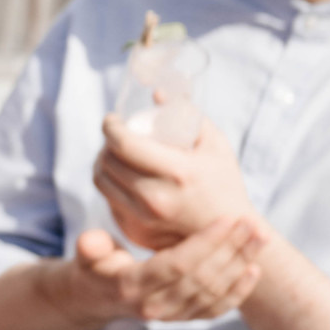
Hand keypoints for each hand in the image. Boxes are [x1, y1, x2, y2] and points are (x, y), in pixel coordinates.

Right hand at [68, 218, 267, 323]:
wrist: (97, 298)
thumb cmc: (95, 266)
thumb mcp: (86, 254)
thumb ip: (89, 246)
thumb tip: (90, 242)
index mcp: (131, 287)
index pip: (176, 265)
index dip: (205, 242)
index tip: (227, 219)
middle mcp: (154, 307)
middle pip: (202, 278)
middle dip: (231, 249)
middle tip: (253, 222)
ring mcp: (171, 317)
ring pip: (214, 293)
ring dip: (241, 265)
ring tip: (260, 238)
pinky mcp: (184, 319)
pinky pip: (216, 310)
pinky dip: (239, 292)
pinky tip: (254, 270)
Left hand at [94, 111, 251, 249]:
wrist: (229, 235)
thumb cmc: (223, 183)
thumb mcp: (215, 144)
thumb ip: (188, 113)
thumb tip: (157, 93)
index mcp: (178, 173)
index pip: (124, 143)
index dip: (110, 126)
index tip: (112, 119)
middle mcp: (156, 199)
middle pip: (107, 161)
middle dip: (106, 143)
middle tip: (115, 136)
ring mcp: (143, 219)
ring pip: (101, 182)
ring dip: (101, 162)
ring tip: (113, 154)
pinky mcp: (135, 232)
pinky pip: (108, 201)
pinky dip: (110, 185)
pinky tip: (121, 178)